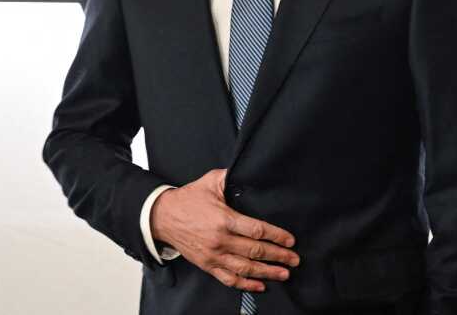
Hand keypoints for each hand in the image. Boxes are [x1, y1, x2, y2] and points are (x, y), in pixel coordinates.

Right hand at [150, 168, 299, 292]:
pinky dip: (246, 285)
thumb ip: (231, 177)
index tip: (290, 240)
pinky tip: (260, 285)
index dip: (276, 236)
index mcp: (224, 219)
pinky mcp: (207, 265)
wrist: (162, 217)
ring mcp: (214, 255)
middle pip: (255, 251)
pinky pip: (229, 279)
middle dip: (278, 256)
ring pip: (246, 268)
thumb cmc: (188, 199)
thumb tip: (248, 170)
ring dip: (267, 272)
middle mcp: (220, 240)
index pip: (257, 231)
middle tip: (294, 259)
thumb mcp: (210, 182)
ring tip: (284, 273)